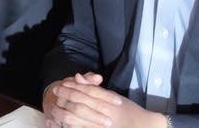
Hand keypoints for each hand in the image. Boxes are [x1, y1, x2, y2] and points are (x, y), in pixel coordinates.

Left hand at [44, 73, 167, 127]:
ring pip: (75, 120)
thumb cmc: (128, 110)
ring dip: (62, 114)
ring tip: (54, 109)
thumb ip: (94, 87)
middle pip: (78, 105)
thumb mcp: (111, 95)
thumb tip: (77, 76)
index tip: (60, 84)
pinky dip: (66, 127)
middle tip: (55, 93)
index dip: (71, 88)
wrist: (144, 126)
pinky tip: (58, 123)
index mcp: (108, 102)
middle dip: (64, 98)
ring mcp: (99, 126)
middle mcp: (104, 115)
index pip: (85, 92)